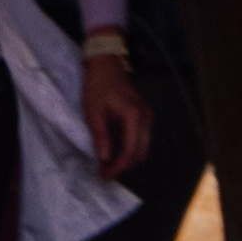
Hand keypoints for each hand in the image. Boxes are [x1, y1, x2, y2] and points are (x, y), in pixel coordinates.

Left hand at [78, 54, 150, 177]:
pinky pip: (140, 138)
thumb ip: (101, 136)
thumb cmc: (98, 86)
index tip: (104, 175)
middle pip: (139, 152)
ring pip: (142, 147)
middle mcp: (146, 117)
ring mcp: (148, 115)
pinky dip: (129, 148)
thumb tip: (104, 159)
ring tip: (107, 164)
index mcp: (134, 116)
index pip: (129, 151)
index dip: (118, 166)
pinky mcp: (144, 114)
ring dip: (126, 158)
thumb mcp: (94, 112)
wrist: (106, 64)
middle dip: (123, 165)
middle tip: (104, 172)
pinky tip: (114, 151)